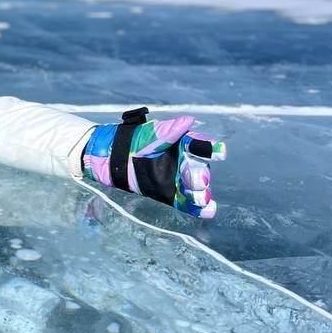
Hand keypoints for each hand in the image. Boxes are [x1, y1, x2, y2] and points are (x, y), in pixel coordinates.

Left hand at [82, 109, 225, 218]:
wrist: (113, 158)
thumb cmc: (135, 140)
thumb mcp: (150, 134)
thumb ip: (168, 130)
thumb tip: (187, 120)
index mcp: (183, 144)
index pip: (199, 146)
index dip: (209, 148)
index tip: (218, 151)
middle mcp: (185, 162)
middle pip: (198, 170)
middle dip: (200, 175)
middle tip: (197, 180)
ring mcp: (178, 179)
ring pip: (195, 188)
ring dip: (200, 194)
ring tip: (201, 198)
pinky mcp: (170, 194)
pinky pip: (186, 202)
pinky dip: (197, 208)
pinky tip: (207, 211)